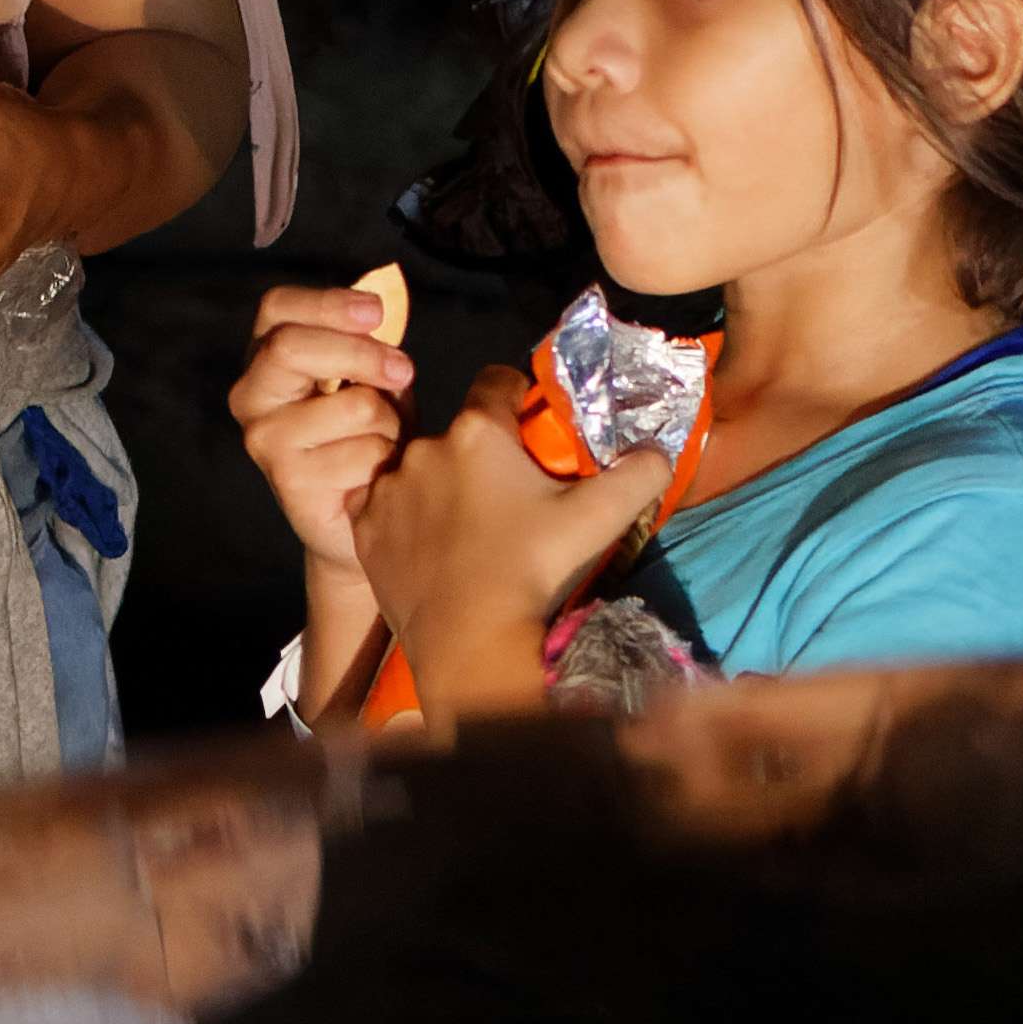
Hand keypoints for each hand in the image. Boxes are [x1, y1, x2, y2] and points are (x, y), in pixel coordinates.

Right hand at [226, 279, 416, 570]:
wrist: (358, 519)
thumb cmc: (366, 435)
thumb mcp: (372, 379)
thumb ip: (372, 341)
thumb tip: (385, 292)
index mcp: (266, 357)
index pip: (277, 308)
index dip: (328, 303)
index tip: (377, 312)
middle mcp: (251, 395)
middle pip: (292, 346)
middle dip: (362, 354)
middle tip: (405, 370)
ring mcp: (264, 440)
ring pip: (352, 405)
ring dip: (389, 423)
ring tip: (385, 442)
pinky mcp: (288, 481)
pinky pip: (363, 452)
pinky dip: (386, 461)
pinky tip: (375, 478)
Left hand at [344, 372, 676, 704]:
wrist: (469, 642)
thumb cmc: (534, 571)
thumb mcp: (600, 519)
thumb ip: (640, 473)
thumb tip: (658, 450)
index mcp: (479, 432)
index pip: (496, 381)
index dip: (516, 396)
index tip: (528, 424)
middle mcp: (424, 447)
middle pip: (460, 433)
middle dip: (482, 453)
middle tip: (508, 497)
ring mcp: (387, 488)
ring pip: (421, 469)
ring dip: (441, 485)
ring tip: (469, 529)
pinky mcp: (364, 527)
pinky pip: (386, 507)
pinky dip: (406, 519)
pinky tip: (431, 547)